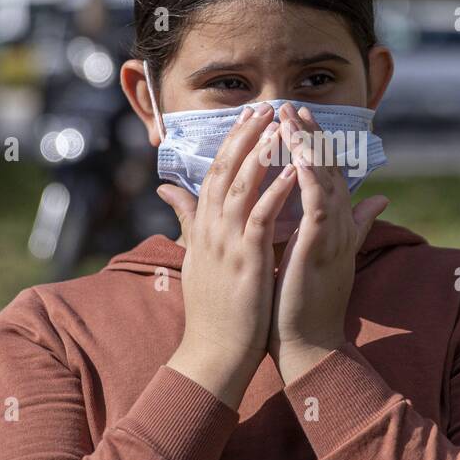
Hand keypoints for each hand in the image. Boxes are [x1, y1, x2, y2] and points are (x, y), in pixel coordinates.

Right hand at [157, 103, 299, 408]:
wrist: (214, 353)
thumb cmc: (212, 308)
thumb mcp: (196, 255)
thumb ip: (186, 217)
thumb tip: (166, 188)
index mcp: (203, 227)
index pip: (216, 173)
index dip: (232, 142)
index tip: (249, 116)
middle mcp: (211, 230)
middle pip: (226, 171)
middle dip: (246, 136)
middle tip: (265, 107)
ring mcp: (227, 244)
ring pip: (243, 187)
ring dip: (262, 154)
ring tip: (280, 126)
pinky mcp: (246, 261)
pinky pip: (262, 218)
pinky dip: (276, 192)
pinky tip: (293, 171)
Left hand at [269, 104, 388, 382]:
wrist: (307, 346)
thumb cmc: (307, 305)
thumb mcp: (329, 255)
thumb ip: (355, 226)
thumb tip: (380, 199)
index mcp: (336, 227)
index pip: (330, 176)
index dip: (317, 145)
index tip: (298, 118)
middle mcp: (339, 227)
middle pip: (329, 170)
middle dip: (311, 136)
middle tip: (291, 105)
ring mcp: (332, 236)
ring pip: (323, 180)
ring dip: (307, 146)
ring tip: (289, 117)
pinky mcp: (319, 247)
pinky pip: (316, 203)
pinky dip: (307, 176)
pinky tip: (293, 154)